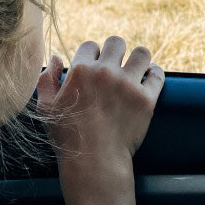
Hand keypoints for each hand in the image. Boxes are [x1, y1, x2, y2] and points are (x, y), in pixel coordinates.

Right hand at [36, 37, 163, 193]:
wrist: (94, 161)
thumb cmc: (67, 136)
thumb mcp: (46, 107)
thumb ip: (47, 78)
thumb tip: (56, 57)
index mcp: (81, 70)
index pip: (90, 45)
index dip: (91, 55)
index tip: (94, 66)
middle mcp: (107, 72)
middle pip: (116, 42)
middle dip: (114, 50)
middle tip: (115, 64)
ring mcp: (129, 85)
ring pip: (142, 53)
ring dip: (138, 58)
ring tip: (136, 67)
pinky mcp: (147, 99)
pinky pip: (158, 75)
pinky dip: (155, 73)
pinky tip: (149, 76)